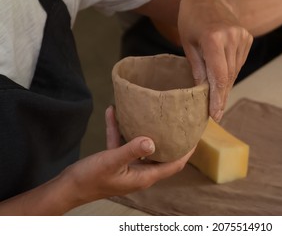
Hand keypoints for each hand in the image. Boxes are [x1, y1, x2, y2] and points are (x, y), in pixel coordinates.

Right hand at [62, 106, 193, 203]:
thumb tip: (152, 141)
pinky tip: (113, 112)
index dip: (187, 151)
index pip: (174, 164)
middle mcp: (140, 172)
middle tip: (178, 121)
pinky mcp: (116, 161)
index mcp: (144, 176)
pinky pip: (122, 143)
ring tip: (151, 114)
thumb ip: (131, 150)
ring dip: (145, 131)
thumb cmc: (90, 178)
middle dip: (171, 139)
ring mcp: (128, 167)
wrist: (67, 187)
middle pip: (163, 155)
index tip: (195, 135)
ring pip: (142, 147)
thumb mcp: (112, 161)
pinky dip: (120, 130)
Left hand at [178, 0, 252, 121]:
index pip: (219, 76)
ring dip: (225, 84)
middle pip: (229, 76)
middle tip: (215, 113)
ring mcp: (243, 36)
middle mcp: (232, 37)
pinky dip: (230, 72)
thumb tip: (202, 92)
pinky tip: (222, 76)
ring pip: (235, 71)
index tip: (216, 115)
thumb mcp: (188, 43)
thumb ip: (197, 67)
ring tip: (216, 97)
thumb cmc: (191, 19)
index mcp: (214, 38)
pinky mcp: (248, 38)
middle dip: (221, 96)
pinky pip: (239, 62)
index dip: (217, 98)